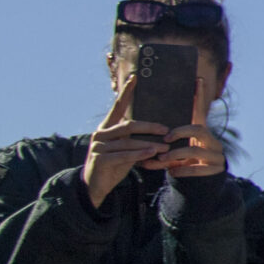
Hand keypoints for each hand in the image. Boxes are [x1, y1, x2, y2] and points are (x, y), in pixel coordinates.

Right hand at [83, 82, 171, 208]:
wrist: (96, 186)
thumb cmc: (114, 165)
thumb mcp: (126, 150)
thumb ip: (136, 139)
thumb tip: (161, 130)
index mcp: (107, 128)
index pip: (118, 107)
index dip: (126, 92)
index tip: (134, 78)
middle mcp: (101, 134)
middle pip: (129, 125)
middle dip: (150, 127)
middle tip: (167, 130)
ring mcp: (98, 146)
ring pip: (128, 142)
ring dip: (149, 144)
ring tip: (165, 147)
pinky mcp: (99, 159)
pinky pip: (123, 155)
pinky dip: (139, 155)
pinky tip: (151, 154)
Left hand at [155, 123, 228, 180]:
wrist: (206, 187)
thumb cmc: (189, 167)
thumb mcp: (181, 159)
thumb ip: (168, 153)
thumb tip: (145, 153)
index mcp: (208, 139)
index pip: (197, 126)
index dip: (181, 130)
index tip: (165, 137)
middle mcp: (215, 145)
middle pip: (199, 132)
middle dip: (179, 135)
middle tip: (163, 144)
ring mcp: (217, 158)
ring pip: (195, 150)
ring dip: (175, 154)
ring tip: (162, 159)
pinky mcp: (216, 171)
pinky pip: (197, 168)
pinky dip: (182, 170)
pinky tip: (171, 172)